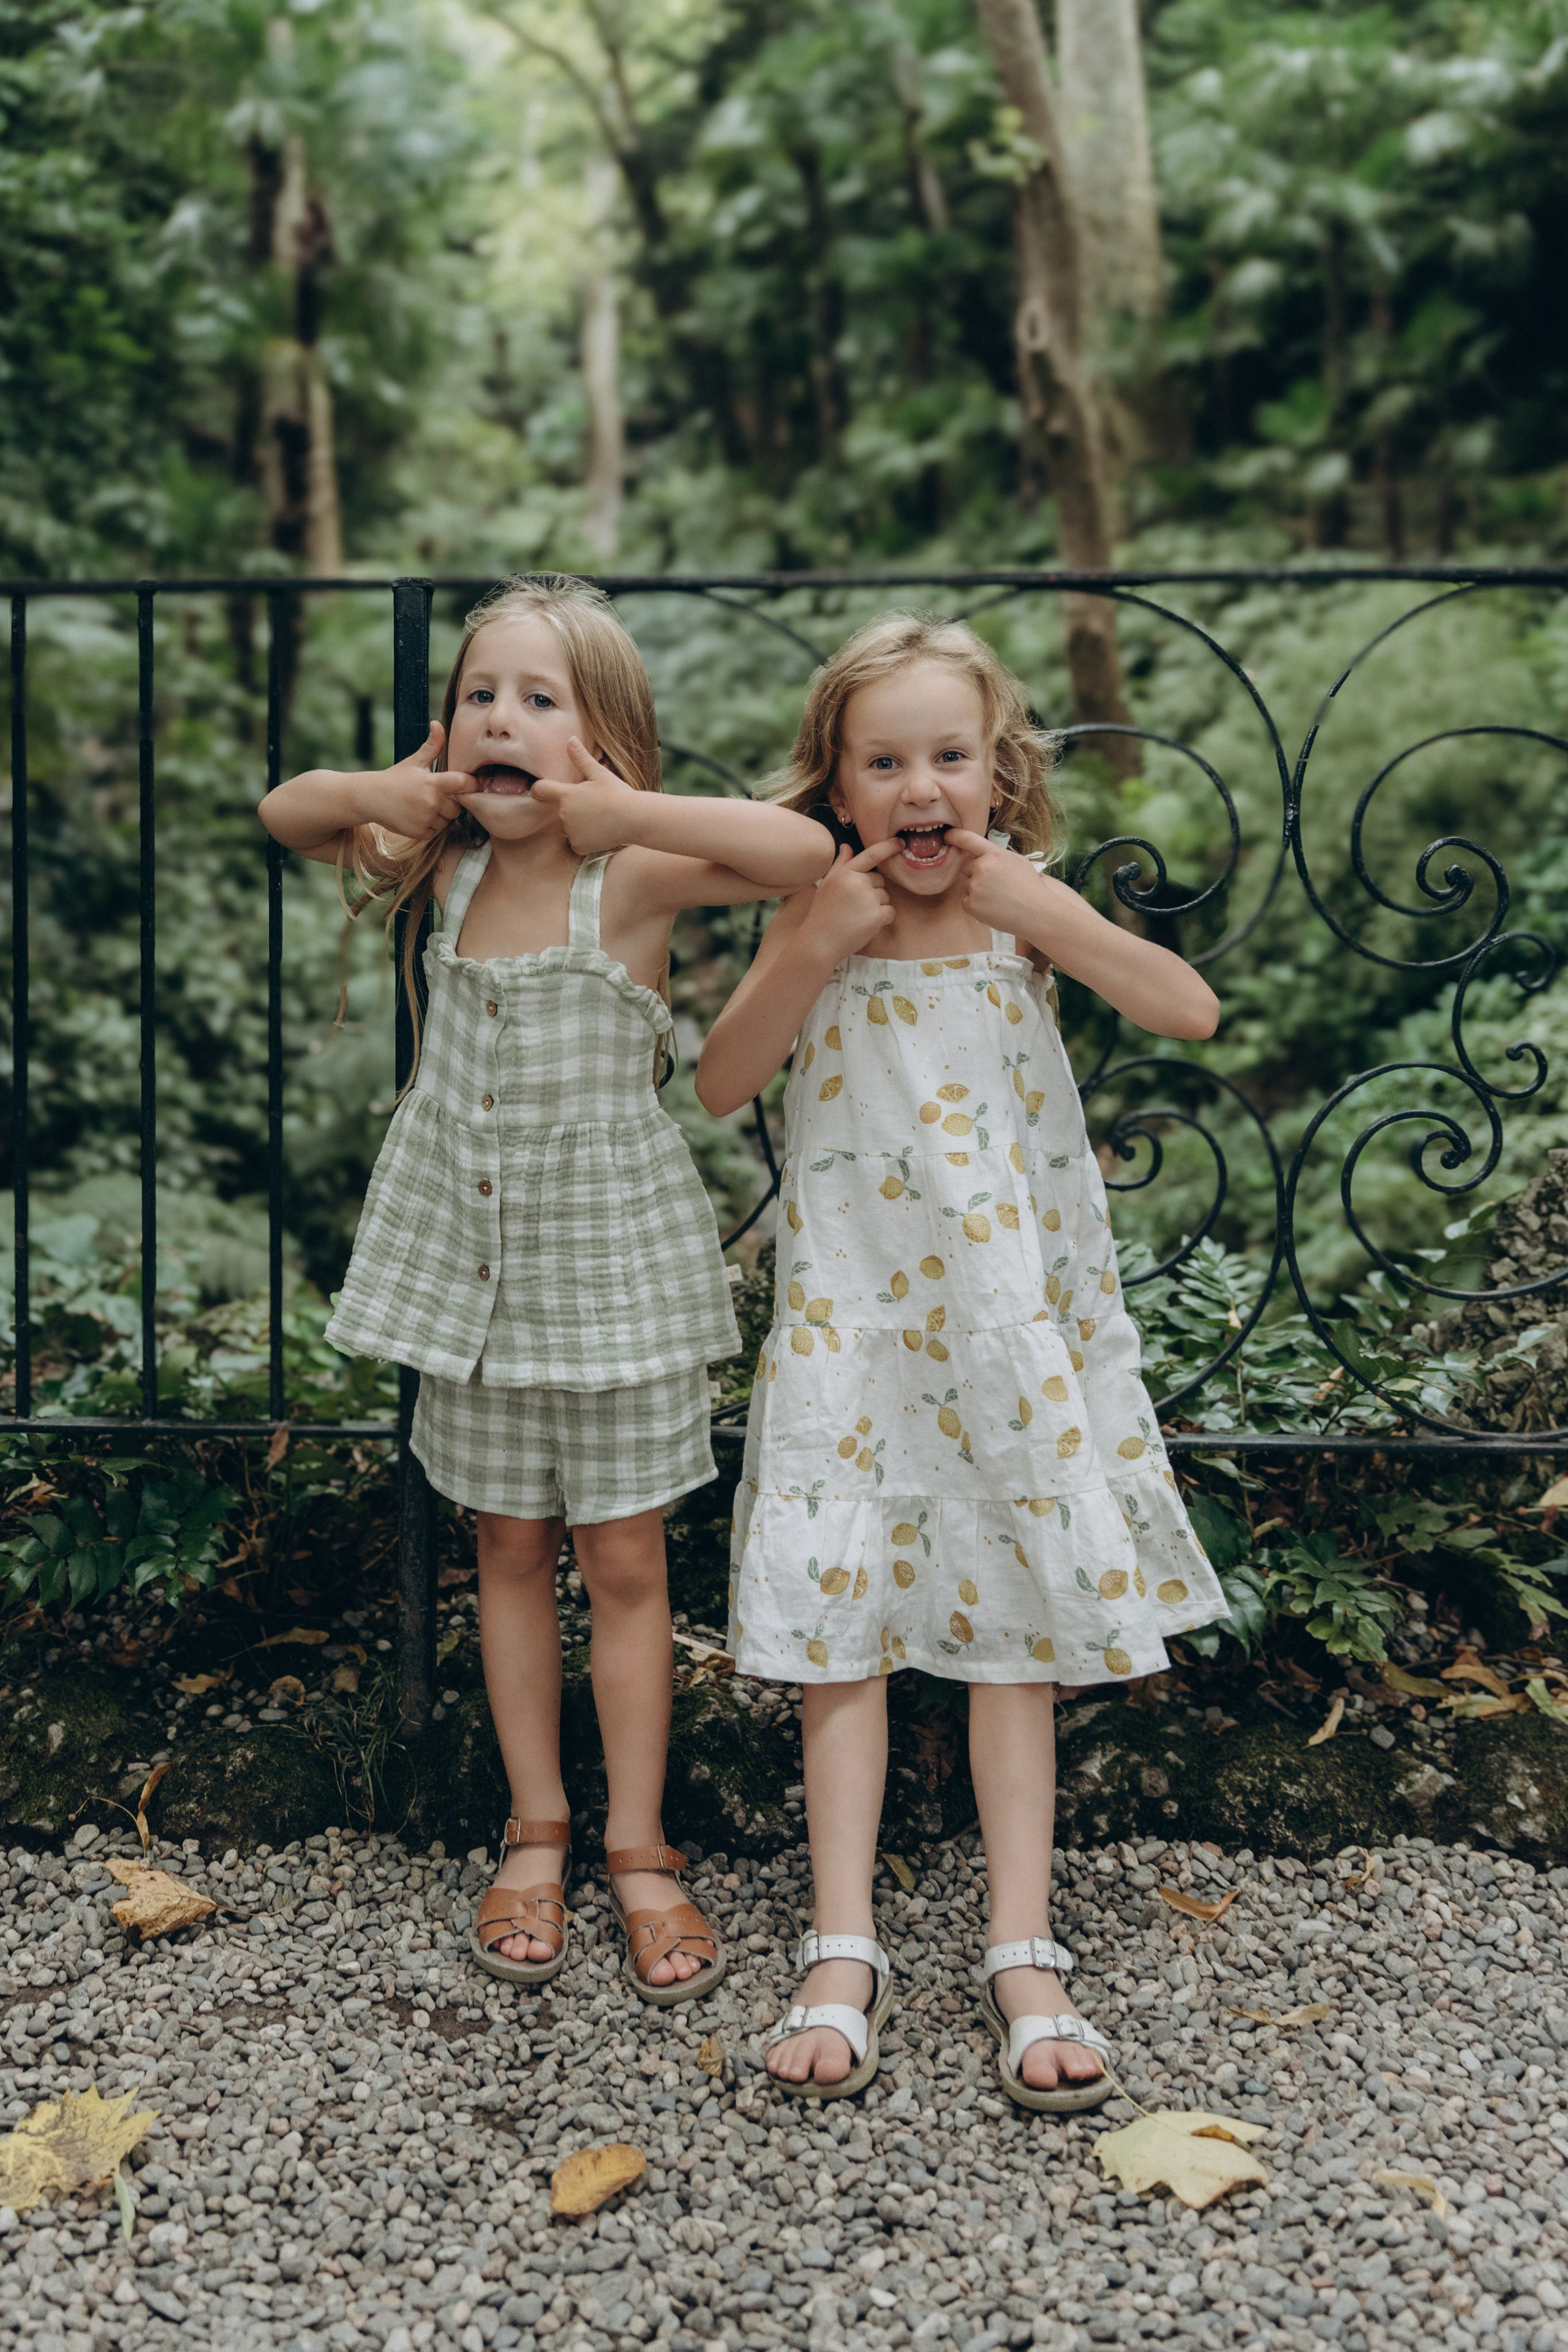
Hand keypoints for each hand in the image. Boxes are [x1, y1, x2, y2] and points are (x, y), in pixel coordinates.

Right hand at [354, 722, 470, 839]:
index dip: (470, 784)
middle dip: (450, 803)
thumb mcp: (414, 761)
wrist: (370, 797)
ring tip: (424, 806)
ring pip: (446, 821)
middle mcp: (431, 802)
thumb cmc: (395, 778)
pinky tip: (418, 816)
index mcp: (433, 782)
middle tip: (435, 796)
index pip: (464, 784)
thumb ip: (432, 745)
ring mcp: (425, 819)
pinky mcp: (419, 833)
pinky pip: (435, 831)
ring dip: (440, 816)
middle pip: (457, 807)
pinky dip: (430, 826)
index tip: (469, 784)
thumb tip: (438, 723)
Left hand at [528, 737, 640, 852]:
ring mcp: (571, 831)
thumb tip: (570, 739)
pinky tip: (600, 832)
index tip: (541, 790)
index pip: (540, 789)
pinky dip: (586, 839)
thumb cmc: (618, 794)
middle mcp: (564, 814)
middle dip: (573, 808)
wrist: (634, 819)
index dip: (539, 789)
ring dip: (580, 824)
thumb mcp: (600, 773)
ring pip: (570, 827)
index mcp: (566, 795)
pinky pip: (577, 842)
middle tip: (594, 806)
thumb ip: (581, 758)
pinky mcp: (579, 845)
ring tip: (600, 818)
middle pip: (561, 810)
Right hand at [801, 840, 899, 962]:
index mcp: (845, 873)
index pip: (871, 854)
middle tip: (855, 907)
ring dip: (877, 906)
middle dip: (872, 891)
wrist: (820, 942)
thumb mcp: (827, 885)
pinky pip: (890, 911)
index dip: (888, 847)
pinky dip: (882, 919)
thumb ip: (840, 864)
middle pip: (879, 880)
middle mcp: (857, 882)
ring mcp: (868, 898)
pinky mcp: (876, 915)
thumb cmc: (823, 913)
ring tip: (858, 917)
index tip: (900, 842)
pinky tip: (866, 925)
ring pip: (885, 896)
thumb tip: (847, 847)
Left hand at [947, 829, 1040, 936]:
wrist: (1036, 913)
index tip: (947, 835)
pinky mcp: (971, 904)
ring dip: (978, 891)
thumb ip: (996, 855)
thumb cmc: (1030, 887)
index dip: (954, 836)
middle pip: (966, 866)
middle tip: (996, 884)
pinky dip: (976, 905)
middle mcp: (982, 867)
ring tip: (999, 898)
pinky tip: (993, 907)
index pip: (968, 839)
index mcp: (995, 854)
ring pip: (968, 885)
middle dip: (976, 872)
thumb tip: (981, 855)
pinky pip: (967, 901)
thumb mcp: (1016, 861)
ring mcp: (975, 886)